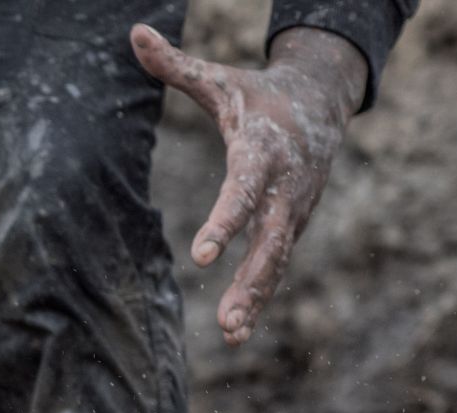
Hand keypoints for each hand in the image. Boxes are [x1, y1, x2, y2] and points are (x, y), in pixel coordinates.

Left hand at [130, 24, 367, 345]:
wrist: (321, 103)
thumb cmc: (256, 95)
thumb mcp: (218, 80)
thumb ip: (175, 65)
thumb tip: (135, 34)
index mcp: (264, 151)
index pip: (244, 190)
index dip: (226, 221)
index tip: (201, 253)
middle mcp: (285, 187)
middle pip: (270, 239)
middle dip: (250, 279)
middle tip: (226, 316)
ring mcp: (294, 210)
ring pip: (277, 260)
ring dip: (255, 298)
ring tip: (230, 333)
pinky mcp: (293, 225)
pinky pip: (278, 265)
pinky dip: (261, 295)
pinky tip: (238, 328)